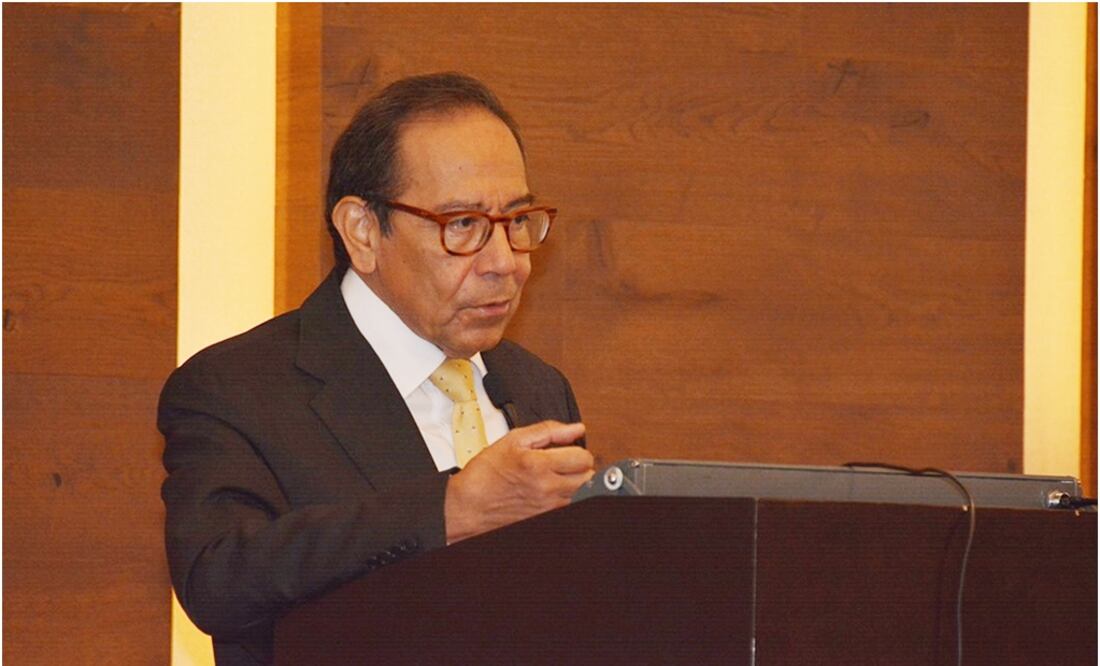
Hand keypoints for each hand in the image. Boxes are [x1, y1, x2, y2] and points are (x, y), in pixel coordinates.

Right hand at [444, 420, 593, 543]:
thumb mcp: (513, 440)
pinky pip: (569, 505)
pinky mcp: (547, 518)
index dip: (578, 449)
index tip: (568, 448)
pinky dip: (566, 496)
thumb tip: (575, 429)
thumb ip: (549, 430)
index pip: (583, 457)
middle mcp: (548, 489)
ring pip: (582, 493)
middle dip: (580, 466)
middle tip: (565, 461)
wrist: (470, 505)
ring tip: (556, 474)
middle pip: (588, 477)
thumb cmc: (486, 474)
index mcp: (539, 466)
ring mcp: (549, 507)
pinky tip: (551, 489)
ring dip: (575, 482)